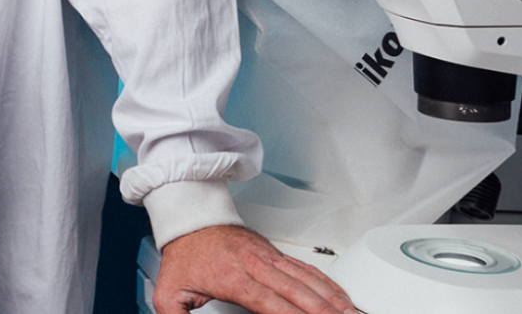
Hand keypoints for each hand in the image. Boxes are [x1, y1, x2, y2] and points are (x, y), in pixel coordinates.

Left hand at [153, 226, 356, 313]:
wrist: (189, 217)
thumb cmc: (184, 253)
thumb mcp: (169, 292)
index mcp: (233, 277)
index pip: (270, 303)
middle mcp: (255, 265)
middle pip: (297, 292)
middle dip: (323, 310)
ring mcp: (268, 257)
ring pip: (307, 279)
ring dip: (332, 299)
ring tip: (352, 313)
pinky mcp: (274, 253)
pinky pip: (306, 269)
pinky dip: (327, 283)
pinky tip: (341, 297)